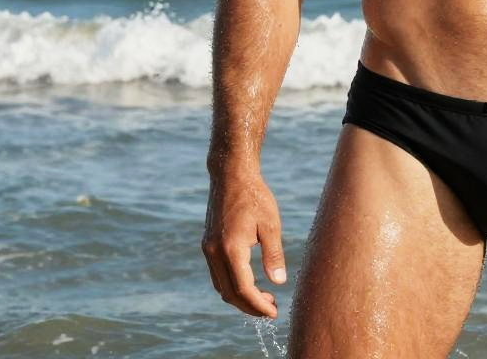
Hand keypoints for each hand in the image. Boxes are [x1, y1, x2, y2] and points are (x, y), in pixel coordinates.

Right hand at [202, 167, 286, 317]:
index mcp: (230, 249)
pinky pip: (217, 274)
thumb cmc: (255, 196)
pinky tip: (249, 281)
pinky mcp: (207, 244)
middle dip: (249, 306)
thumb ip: (273, 255)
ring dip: (240, 297)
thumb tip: (279, 283)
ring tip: (264, 297)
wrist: (231, 175)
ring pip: (221, 286)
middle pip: (229, 294)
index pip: (243, 289)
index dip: (258, 305)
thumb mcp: (271, 224)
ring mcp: (208, 249)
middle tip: (271, 309)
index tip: (274, 313)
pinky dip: (232, 284)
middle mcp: (214, 253)